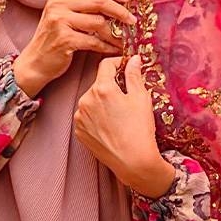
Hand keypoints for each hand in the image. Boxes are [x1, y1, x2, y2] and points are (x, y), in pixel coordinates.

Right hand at [13, 0, 134, 97]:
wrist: (35, 62)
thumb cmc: (53, 39)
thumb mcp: (63, 14)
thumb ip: (83, 5)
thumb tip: (116, 1)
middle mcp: (58, 4)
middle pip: (98, 0)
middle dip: (119, 10)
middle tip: (132, 20)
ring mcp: (60, 21)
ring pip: (99, 22)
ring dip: (115, 33)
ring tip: (123, 40)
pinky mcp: (64, 39)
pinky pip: (94, 41)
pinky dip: (107, 47)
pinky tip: (113, 50)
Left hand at [74, 55, 174, 198]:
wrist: (132, 161)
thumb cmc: (140, 129)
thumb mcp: (141, 98)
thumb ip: (134, 75)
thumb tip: (133, 59)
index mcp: (102, 88)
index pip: (106, 65)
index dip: (118, 63)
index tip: (126, 67)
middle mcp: (86, 100)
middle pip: (98, 83)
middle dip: (111, 85)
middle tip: (127, 96)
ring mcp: (80, 116)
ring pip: (91, 100)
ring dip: (102, 101)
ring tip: (118, 114)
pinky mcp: (78, 131)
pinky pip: (86, 116)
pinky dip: (96, 116)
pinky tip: (110, 125)